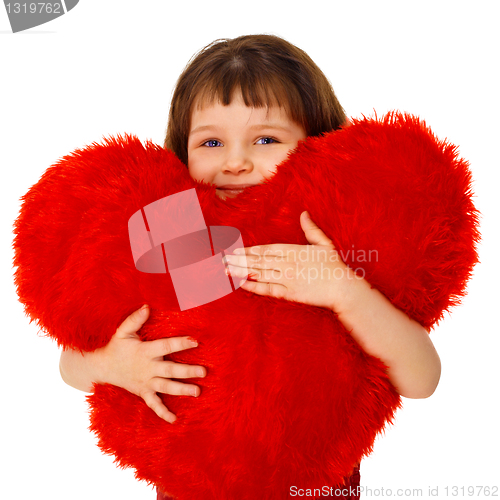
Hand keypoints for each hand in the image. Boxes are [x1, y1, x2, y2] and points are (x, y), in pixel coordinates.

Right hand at [98, 304, 205, 422]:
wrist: (102, 367)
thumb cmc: (116, 347)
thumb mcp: (123, 332)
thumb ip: (135, 319)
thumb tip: (147, 306)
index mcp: (145, 352)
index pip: (166, 346)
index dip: (180, 343)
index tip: (195, 341)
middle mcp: (148, 368)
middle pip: (170, 370)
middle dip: (187, 371)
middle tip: (204, 372)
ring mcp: (146, 382)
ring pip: (166, 387)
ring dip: (182, 390)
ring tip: (197, 392)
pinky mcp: (143, 392)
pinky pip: (153, 405)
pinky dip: (163, 413)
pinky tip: (175, 420)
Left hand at [225, 211, 358, 309]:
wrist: (343, 288)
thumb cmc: (334, 265)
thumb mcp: (324, 243)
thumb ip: (311, 229)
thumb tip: (304, 213)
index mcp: (293, 250)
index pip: (265, 249)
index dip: (248, 250)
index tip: (234, 249)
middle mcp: (287, 264)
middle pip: (258, 261)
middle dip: (238, 259)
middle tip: (221, 258)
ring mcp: (287, 279)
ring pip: (259, 273)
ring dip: (241, 271)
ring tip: (226, 269)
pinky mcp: (290, 293)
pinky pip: (268, 289)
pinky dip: (254, 287)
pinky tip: (241, 284)